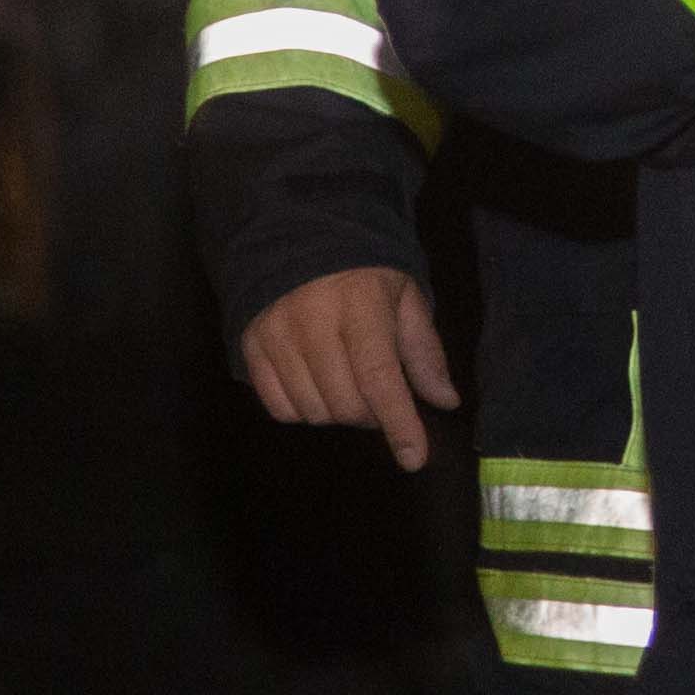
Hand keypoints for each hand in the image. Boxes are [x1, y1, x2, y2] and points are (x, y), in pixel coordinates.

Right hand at [238, 264, 457, 470]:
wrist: (298, 236)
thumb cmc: (363, 272)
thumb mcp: (404, 297)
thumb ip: (424, 351)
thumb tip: (444, 400)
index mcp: (359, 305)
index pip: (379, 378)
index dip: (399, 423)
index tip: (414, 457)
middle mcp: (312, 322)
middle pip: (345, 403)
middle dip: (370, 415)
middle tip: (378, 397)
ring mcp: (276, 335)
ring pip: (312, 411)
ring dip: (337, 413)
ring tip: (346, 386)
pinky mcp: (250, 345)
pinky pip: (278, 406)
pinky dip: (302, 410)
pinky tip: (315, 387)